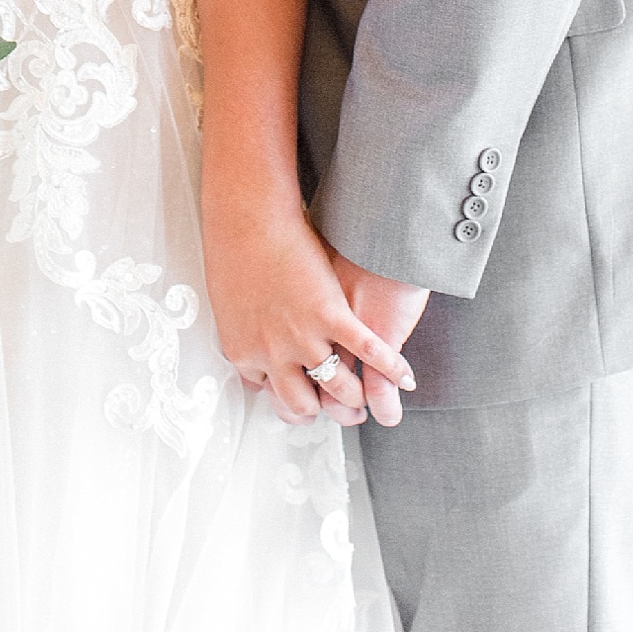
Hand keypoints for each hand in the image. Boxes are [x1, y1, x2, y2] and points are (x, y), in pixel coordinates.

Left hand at [203, 194, 416, 429]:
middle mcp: (273, 355)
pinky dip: (391, 369)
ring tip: (367, 401)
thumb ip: (243, 335)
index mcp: (245, 353)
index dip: (292, 401)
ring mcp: (304, 338)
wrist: (248, 218)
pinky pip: (368, 353)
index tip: (305, 401)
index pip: (271, 395)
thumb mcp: (227, 304)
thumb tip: (251, 353)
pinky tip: (405, 378)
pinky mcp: (333, 316)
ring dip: (356, 399)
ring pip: (338, 389)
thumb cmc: (233, 250)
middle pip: (303, 404)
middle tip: (338, 412)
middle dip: (323, 413)